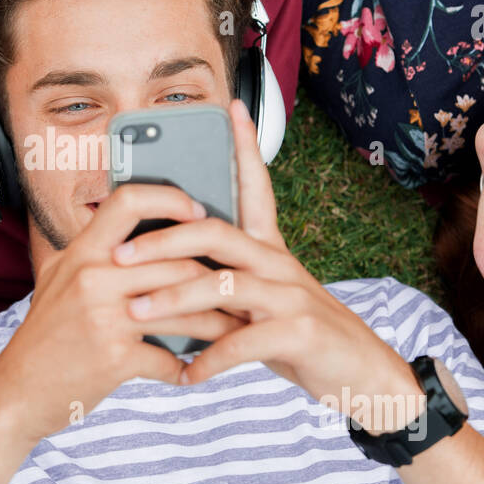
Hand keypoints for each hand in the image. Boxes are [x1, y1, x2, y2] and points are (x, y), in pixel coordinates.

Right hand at [0, 182, 246, 444]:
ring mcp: (103, 316)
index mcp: (81, 251)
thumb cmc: (46, 336)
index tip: (200, 213)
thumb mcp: (59, 279)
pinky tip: (192, 371)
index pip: (129, 201)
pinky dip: (185, 368)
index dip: (170, 199)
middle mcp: (91, 276)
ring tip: (234, 331)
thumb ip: (95, 253)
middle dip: (216, 278)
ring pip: (183, 309)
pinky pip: (168, 358)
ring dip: (217, 324)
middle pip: (175, 261)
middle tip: (242, 288)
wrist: (16, 393)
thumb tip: (142, 230)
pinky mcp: (114, 357)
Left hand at [111, 100, 424, 431]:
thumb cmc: (302, 337)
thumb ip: (228, 283)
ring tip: (136, 315)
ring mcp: (293, 296)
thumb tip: (172, 273)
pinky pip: (244, 341)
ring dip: (173, 300)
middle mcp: (280, 263)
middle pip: (216, 233)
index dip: (246, 147)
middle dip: (163, 240)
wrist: (363, 376)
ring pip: (223, 285)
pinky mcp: (301, 333)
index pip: (256, 188)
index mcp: (270, 250)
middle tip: (120, 253)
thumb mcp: (264, 302)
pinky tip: (187, 374)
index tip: (232, 107)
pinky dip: (210, 358)